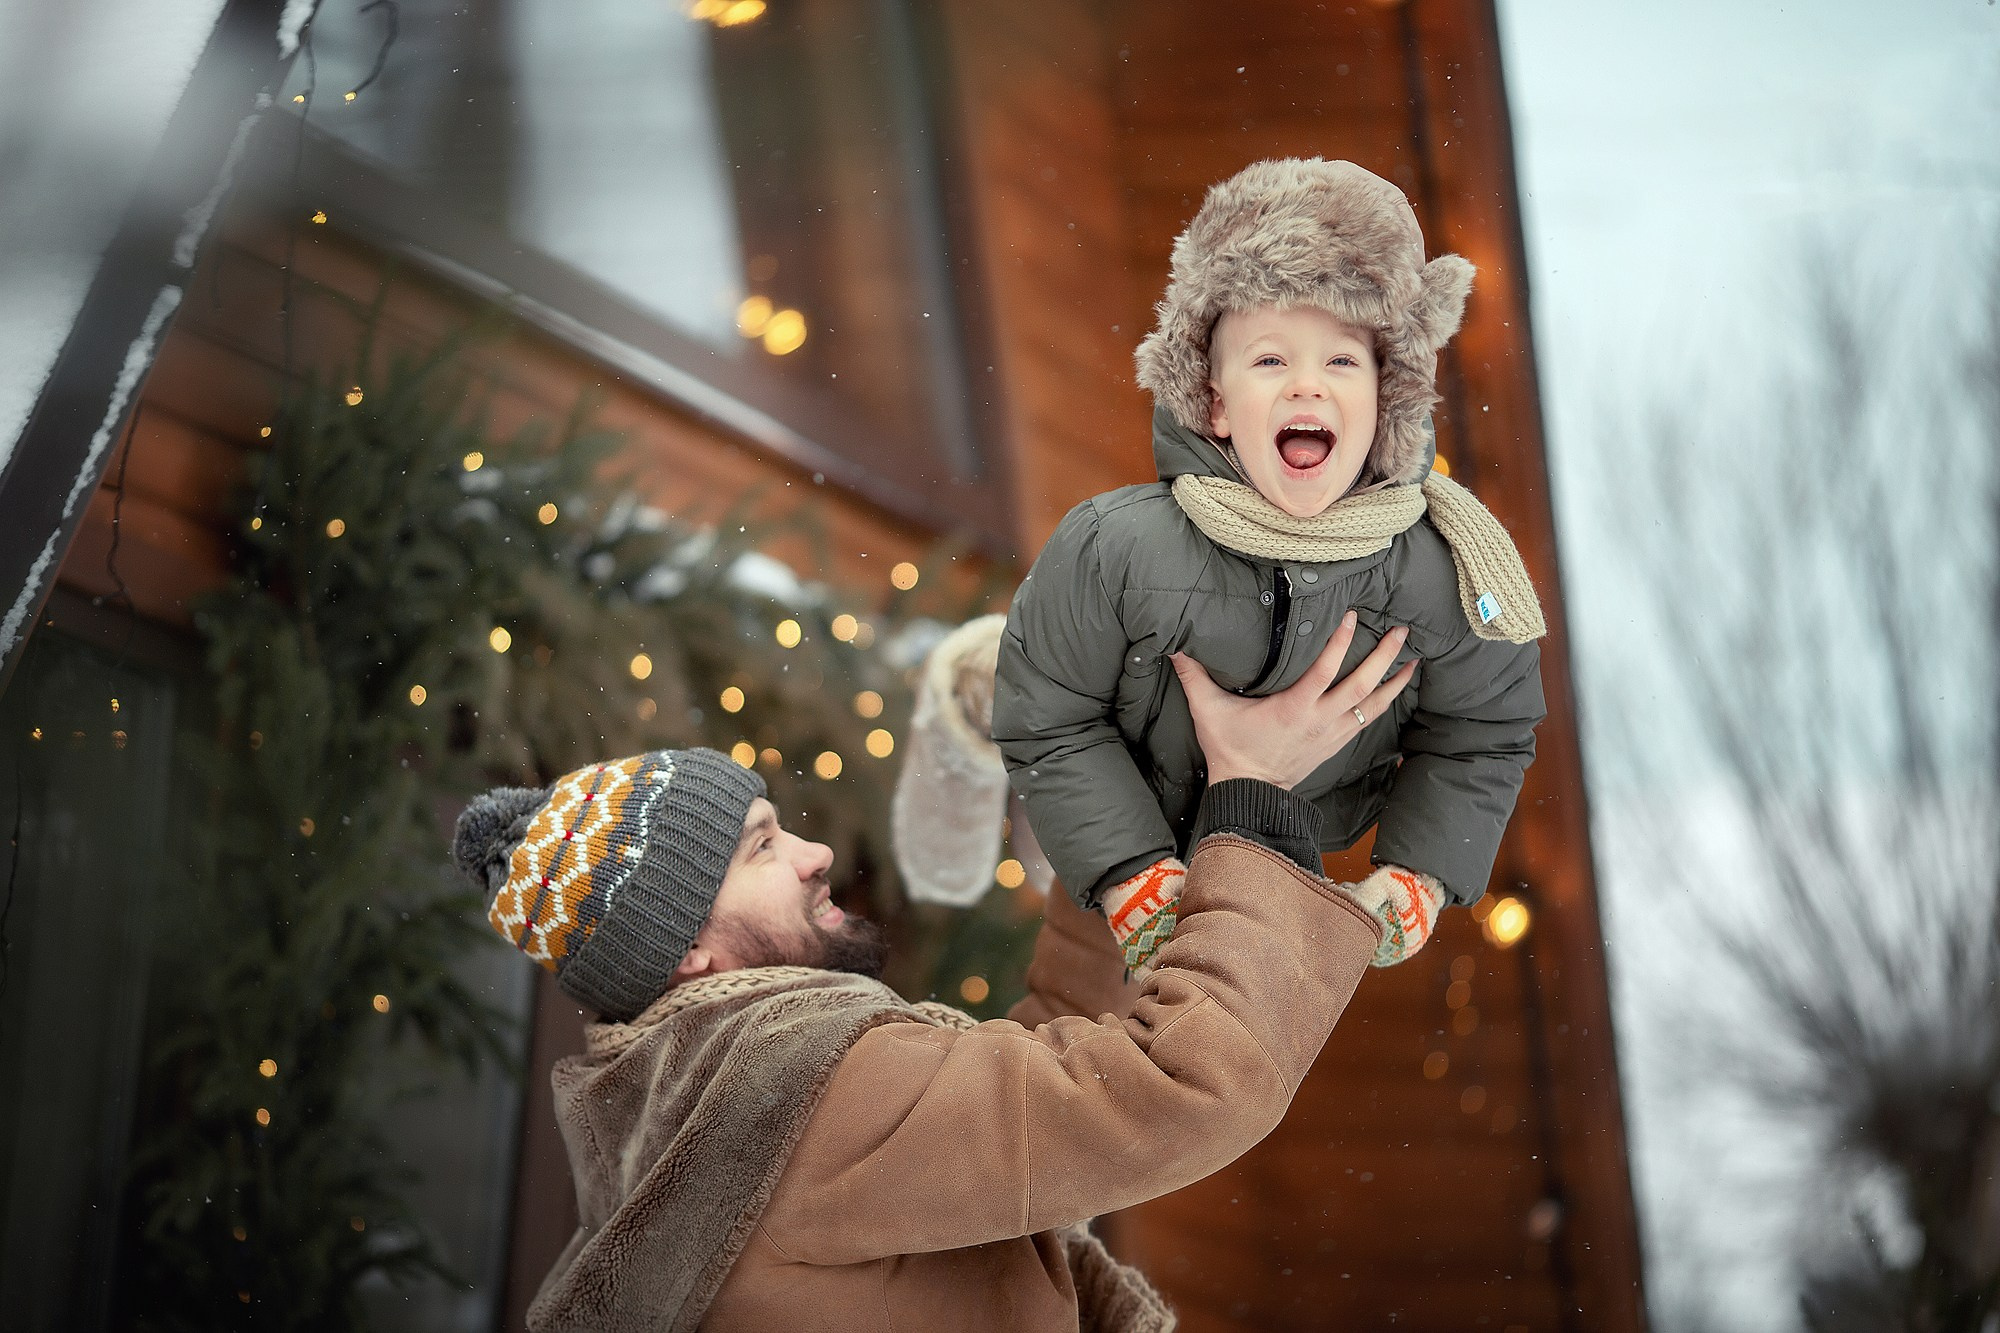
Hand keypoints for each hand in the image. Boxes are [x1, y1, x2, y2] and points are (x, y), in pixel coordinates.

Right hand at [1170, 612, 1414, 789]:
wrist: (1248, 792)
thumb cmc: (1230, 750)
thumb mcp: (1208, 711)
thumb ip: (1194, 676)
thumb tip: (1175, 645)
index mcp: (1294, 709)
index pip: (1325, 670)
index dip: (1340, 642)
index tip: (1352, 616)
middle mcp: (1319, 721)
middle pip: (1361, 686)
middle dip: (1384, 658)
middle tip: (1401, 631)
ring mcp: (1331, 734)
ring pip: (1372, 706)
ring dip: (1394, 682)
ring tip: (1412, 660)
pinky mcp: (1335, 744)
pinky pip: (1367, 722)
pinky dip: (1384, 704)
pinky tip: (1395, 690)